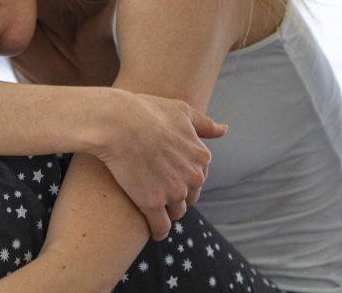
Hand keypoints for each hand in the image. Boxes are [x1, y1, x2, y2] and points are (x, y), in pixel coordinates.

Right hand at [91, 91, 226, 240]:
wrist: (117, 122)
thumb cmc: (146, 111)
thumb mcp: (181, 111)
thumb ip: (204, 124)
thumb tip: (224, 130)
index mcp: (201, 156)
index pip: (199, 176)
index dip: (182, 175)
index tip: (167, 172)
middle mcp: (192, 177)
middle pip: (189, 197)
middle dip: (176, 194)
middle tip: (157, 187)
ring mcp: (173, 192)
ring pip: (176, 213)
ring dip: (166, 211)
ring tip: (151, 205)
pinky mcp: (151, 204)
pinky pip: (160, 227)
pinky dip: (158, 230)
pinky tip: (153, 230)